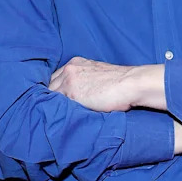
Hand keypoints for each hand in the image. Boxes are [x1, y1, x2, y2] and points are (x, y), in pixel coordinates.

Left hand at [48, 59, 165, 111]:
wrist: (131, 84)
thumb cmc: (121, 84)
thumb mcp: (98, 76)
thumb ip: (85, 81)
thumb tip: (79, 96)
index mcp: (76, 62)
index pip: (56, 77)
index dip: (56, 90)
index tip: (57, 100)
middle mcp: (69, 68)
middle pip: (49, 85)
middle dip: (51, 97)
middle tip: (53, 110)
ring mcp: (69, 80)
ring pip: (50, 94)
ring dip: (52, 105)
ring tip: (55, 116)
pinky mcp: (71, 93)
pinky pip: (56, 103)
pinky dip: (57, 111)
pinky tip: (60, 118)